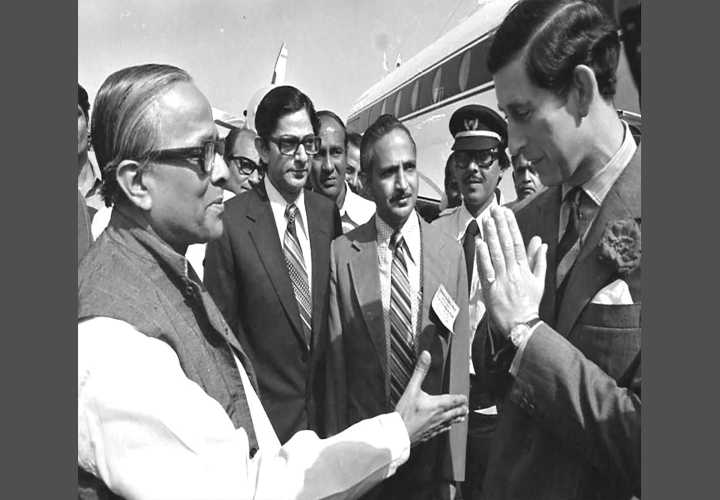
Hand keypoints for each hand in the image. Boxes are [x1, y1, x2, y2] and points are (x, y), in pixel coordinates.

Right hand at [396, 351, 467, 445]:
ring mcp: (437, 426)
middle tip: (466, 407)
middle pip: (457, 412)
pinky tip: (447, 426)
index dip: (461, 398)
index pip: (456, 400)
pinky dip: (448, 426)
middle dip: (462, 409)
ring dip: (458, 418)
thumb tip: (426, 355)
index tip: (464, 397)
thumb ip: (420, 371)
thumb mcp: (412, 388)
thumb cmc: (405, 412)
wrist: (398, 433)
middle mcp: (441, 416)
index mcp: (438, 404)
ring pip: (452, 422)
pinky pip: (444, 429)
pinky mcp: (431, 434)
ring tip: (462, 416)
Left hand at [476, 207, 546, 337]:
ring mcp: (502, 279)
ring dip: (491, 235)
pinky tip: (480, 243)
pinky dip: (483, 257)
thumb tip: (541, 242)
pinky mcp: (492, 288)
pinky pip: (487, 270)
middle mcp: (513, 271)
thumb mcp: (539, 281)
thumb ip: (538, 260)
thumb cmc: (530, 304)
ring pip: (496, 253)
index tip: (507, 212)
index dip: (512, 225)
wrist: (522, 325)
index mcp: (524, 268)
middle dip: (500, 225)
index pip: (517, 242)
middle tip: (494, 209)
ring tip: (487, 220)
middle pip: (506, 244)